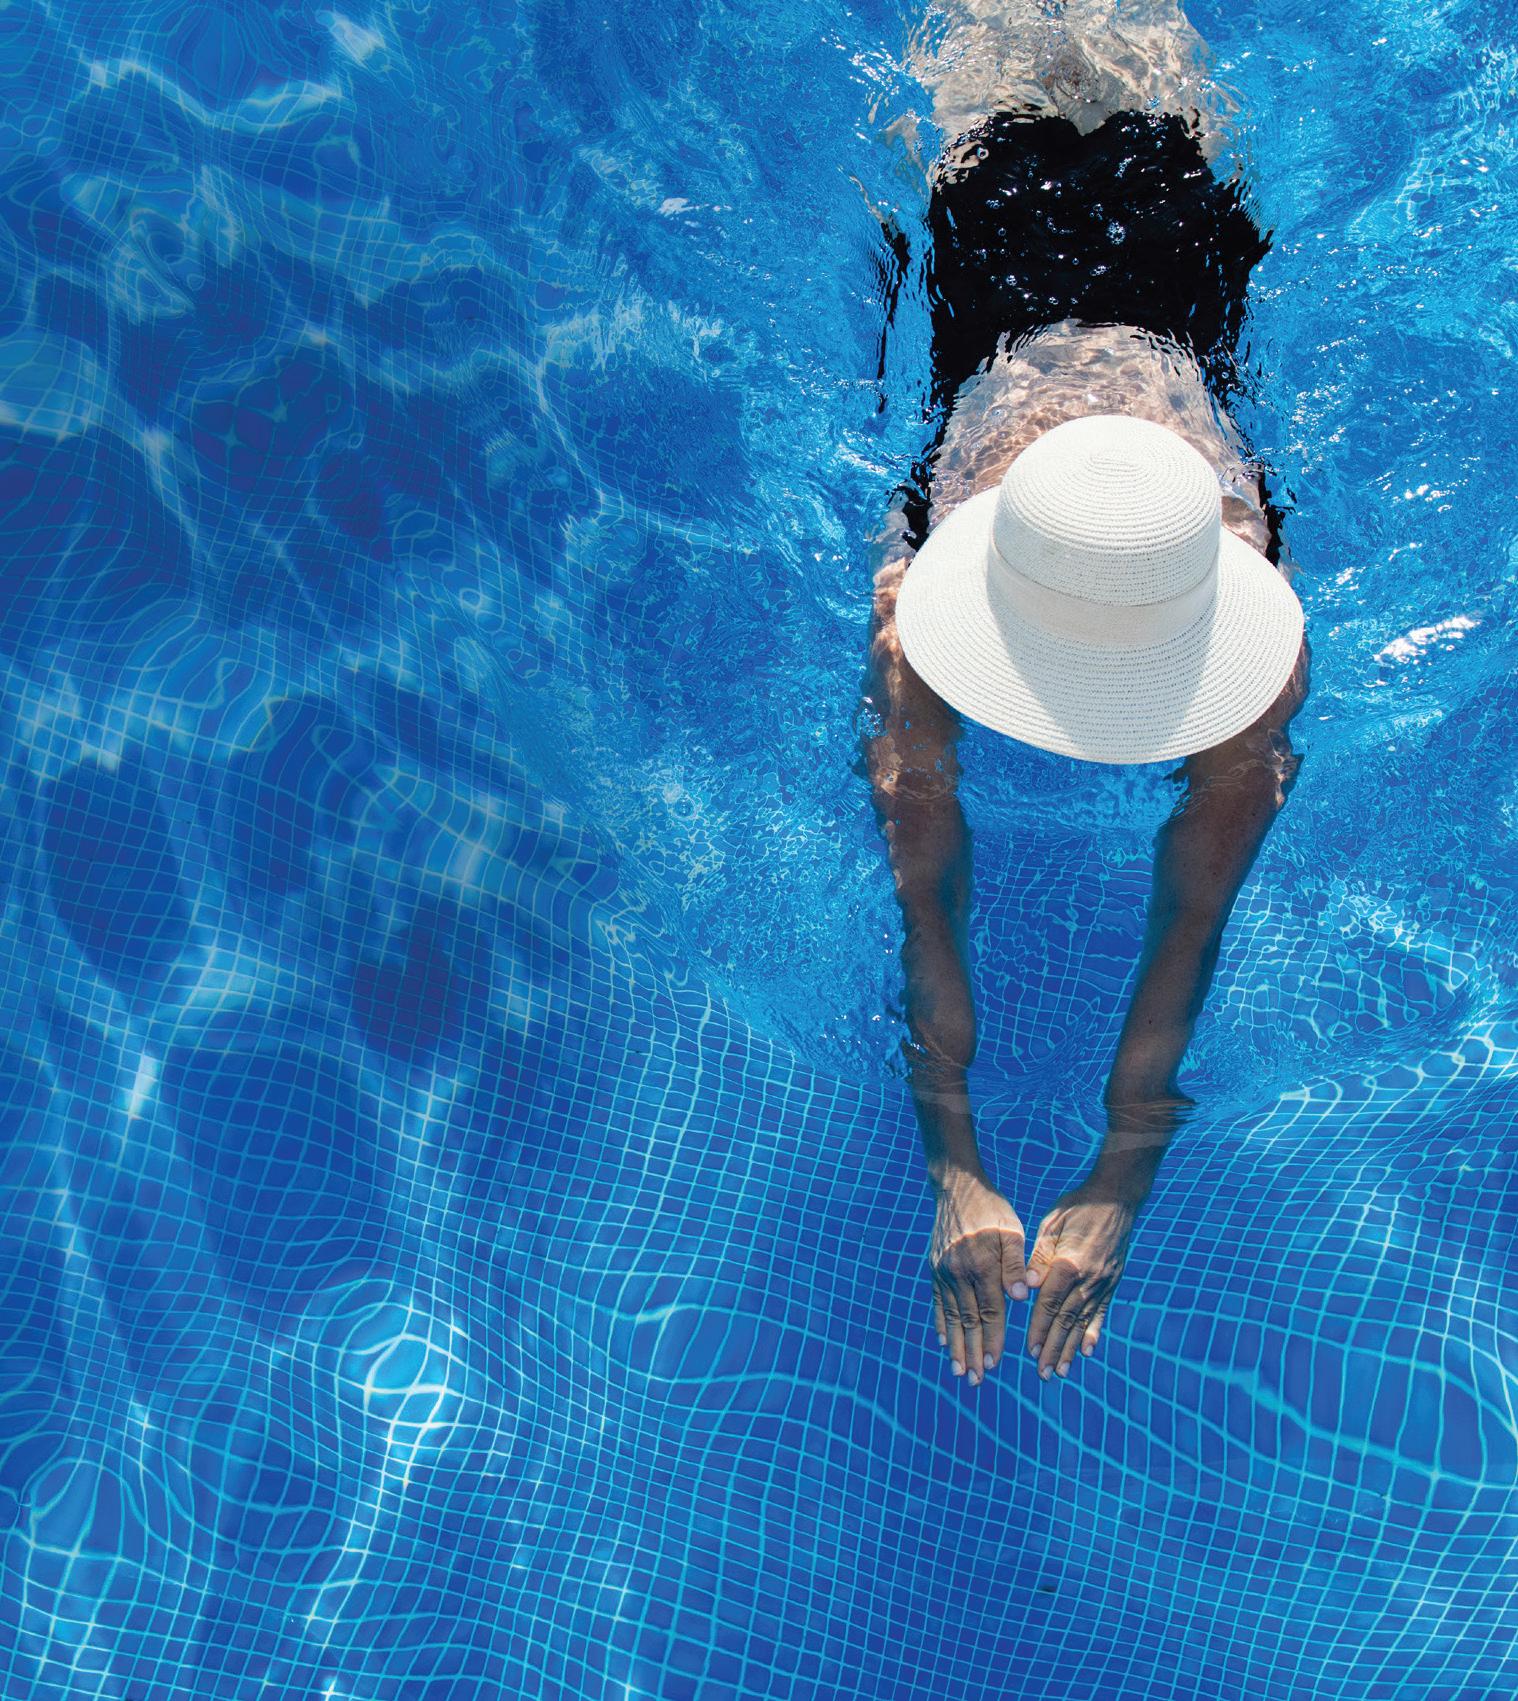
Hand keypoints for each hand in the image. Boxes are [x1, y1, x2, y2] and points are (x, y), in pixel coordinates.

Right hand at [927, 1170, 1027, 1385]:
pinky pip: (937, 1302)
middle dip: (972, 1353)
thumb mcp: (1011, 1231)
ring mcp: (943, 1271)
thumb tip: (1020, 1297)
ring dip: (955, 1346)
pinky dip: (941, 1323)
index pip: (990, 1311)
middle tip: (974, 1381)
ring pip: (951, 1316)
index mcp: (981, 1266)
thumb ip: (1014, 1265)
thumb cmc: (991, 1208)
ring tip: (958, 1370)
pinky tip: (943, 1341)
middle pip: (967, 1321)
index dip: (993, 1339)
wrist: (956, 1186)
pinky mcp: (934, 1268)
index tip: (995, 1364)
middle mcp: (958, 1272)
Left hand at [1024, 1174, 1148, 1378]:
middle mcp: (1088, 1278)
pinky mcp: (1112, 1282)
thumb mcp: (1051, 1225)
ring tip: (1060, 1370)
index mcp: (1068, 1263)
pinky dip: (1093, 1332)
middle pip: (1066, 1319)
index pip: (1049, 1304)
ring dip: (1070, 1348)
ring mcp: (1103, 1282)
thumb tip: (1027, 1287)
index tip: (1028, 1349)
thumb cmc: (1076, 1206)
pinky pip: (1101, 1311)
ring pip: (1083, 1321)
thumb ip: (1039, 1258)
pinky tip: (1087, 1351)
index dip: (1038, 1328)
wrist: (1116, 1197)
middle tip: (1041, 1372)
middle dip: (1052, 1347)